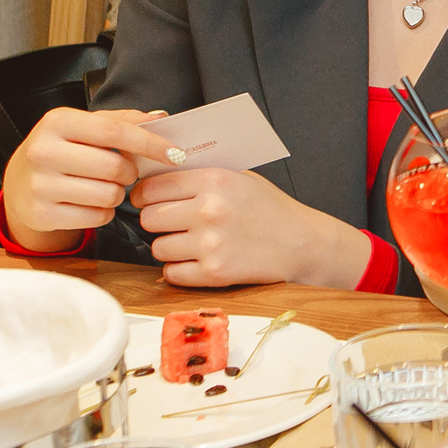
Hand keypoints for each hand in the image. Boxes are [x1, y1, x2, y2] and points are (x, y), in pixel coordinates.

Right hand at [1, 107, 178, 253]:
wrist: (19, 182)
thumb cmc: (64, 149)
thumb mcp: (86, 126)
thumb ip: (124, 121)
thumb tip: (160, 120)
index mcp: (58, 121)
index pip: (115, 131)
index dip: (150, 144)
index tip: (175, 154)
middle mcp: (43, 151)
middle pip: (114, 167)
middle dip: (130, 173)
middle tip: (124, 172)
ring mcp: (39, 185)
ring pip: (108, 195)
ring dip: (117, 193)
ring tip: (103, 186)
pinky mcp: (40, 214)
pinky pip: (96, 217)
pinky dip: (103, 212)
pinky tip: (90, 202)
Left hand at [132, 167, 371, 288]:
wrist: (302, 242)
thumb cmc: (270, 208)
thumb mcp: (240, 178)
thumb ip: (200, 175)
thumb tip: (156, 174)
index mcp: (215, 180)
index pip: (152, 187)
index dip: (144, 195)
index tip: (146, 200)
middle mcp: (210, 210)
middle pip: (149, 218)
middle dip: (157, 221)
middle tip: (172, 222)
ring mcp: (211, 244)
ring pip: (158, 248)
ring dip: (169, 247)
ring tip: (190, 242)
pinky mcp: (214, 273)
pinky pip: (172, 274)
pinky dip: (180, 270)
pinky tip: (197, 260)